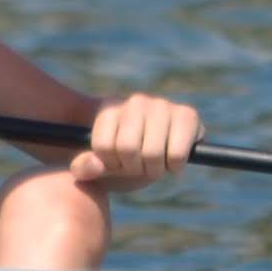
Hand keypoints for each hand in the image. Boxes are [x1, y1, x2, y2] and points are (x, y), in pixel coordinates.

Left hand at [70, 92, 199, 197]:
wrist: (154, 155)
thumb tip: (93, 165)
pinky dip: (174, 166)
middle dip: (132, 167)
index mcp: (109, 109)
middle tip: (137, 165)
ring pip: (152, 153)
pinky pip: (177, 154)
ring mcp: (163, 105)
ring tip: (153, 163)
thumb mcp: (95, 166)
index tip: (115, 162)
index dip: (109, 164)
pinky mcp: (187, 115)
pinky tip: (171, 160)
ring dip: (153, 169)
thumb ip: (84, 166)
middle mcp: (136, 101)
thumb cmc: (120, 161)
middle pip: (128, 148)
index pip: (103, 145)